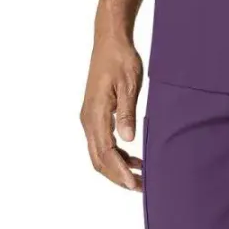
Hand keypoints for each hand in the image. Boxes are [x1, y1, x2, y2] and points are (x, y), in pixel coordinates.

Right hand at [80, 31, 143, 189]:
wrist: (109, 41)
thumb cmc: (120, 59)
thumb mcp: (129, 85)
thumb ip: (127, 113)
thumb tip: (128, 140)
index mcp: (95, 114)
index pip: (106, 152)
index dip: (120, 171)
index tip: (135, 184)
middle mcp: (88, 119)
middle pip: (98, 159)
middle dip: (117, 176)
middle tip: (140, 188)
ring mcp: (90, 117)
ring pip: (99, 153)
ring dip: (117, 167)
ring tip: (140, 177)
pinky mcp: (95, 114)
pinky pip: (102, 142)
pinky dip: (116, 155)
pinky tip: (134, 158)